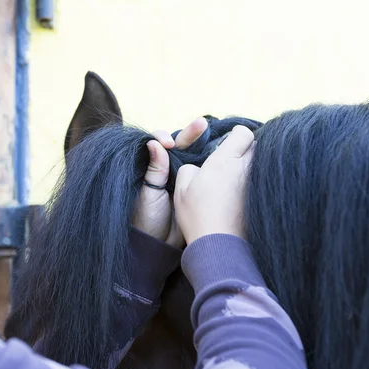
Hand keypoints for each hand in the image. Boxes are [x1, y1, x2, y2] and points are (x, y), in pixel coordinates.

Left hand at [132, 117, 207, 248]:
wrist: (160, 245)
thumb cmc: (147, 219)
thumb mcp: (149, 194)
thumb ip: (154, 170)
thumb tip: (156, 143)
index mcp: (152, 168)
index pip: (159, 145)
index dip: (166, 139)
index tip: (170, 143)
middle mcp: (168, 169)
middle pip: (180, 145)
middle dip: (190, 133)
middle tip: (202, 124)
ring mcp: (184, 177)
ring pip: (195, 154)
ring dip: (203, 142)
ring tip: (210, 130)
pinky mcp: (197, 187)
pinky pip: (204, 170)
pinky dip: (212, 160)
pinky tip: (222, 151)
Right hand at [174, 125, 254, 244]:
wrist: (218, 245)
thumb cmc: (197, 216)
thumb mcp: (182, 188)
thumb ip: (189, 168)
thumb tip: (198, 166)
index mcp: (224, 161)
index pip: (244, 133)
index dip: (236, 135)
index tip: (228, 144)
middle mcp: (245, 168)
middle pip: (258, 145)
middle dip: (247, 148)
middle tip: (234, 160)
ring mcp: (256, 183)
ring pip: (262, 162)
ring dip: (253, 165)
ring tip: (240, 177)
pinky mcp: (263, 198)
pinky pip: (265, 180)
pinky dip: (258, 182)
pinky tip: (245, 193)